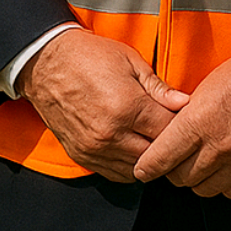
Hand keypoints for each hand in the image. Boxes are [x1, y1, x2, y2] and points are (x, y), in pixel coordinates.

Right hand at [19, 29, 189, 181]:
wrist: (46, 62)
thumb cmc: (90, 56)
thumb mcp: (129, 60)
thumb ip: (158, 87)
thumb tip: (184, 103)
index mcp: (127, 106)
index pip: (168, 131)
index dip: (179, 125)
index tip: (182, 117)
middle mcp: (111, 133)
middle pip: (155, 155)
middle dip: (166, 145)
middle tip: (167, 129)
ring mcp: (95, 149)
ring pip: (136, 170)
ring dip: (147, 158)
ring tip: (148, 138)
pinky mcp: (82, 157)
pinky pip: (115, 174)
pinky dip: (128, 166)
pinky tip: (130, 146)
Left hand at [132, 44, 230, 197]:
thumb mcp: (208, 85)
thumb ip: (188, 114)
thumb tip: (172, 133)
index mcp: (200, 121)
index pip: (162, 157)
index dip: (148, 166)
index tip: (142, 169)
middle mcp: (219, 147)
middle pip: (181, 177)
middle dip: (173, 170)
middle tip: (175, 159)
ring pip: (204, 189)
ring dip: (197, 178)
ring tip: (200, 161)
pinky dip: (223, 184)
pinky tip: (223, 167)